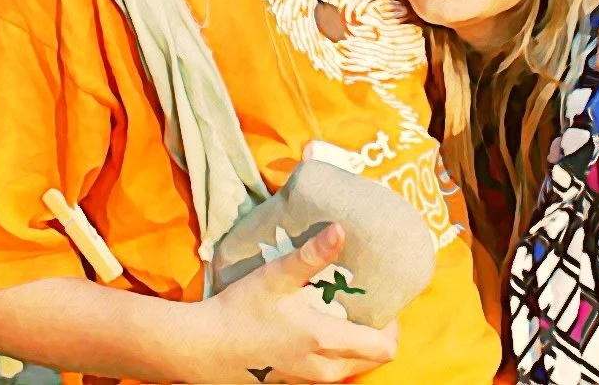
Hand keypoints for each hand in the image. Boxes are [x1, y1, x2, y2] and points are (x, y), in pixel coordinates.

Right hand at [192, 223, 397, 383]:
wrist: (206, 346)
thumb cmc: (242, 309)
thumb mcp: (277, 276)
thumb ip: (311, 254)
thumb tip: (341, 229)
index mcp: (325, 340)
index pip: (382, 347)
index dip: (392, 326)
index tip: (383, 301)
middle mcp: (323, 368)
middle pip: (371, 360)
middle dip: (376, 334)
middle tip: (363, 304)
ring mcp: (307, 381)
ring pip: (349, 369)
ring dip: (355, 346)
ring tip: (341, 314)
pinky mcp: (292, 384)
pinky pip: (328, 373)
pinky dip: (333, 355)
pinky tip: (314, 330)